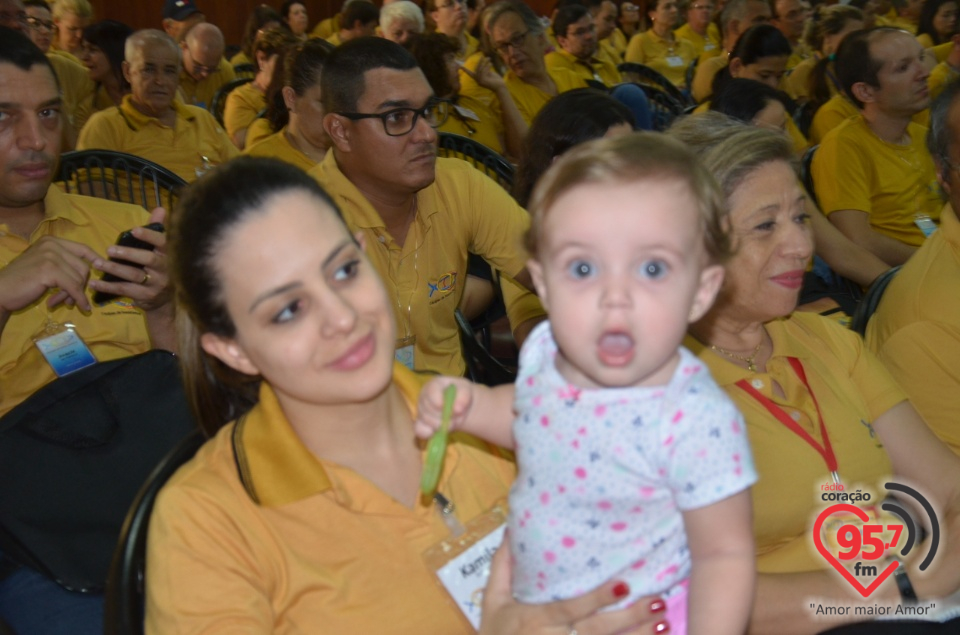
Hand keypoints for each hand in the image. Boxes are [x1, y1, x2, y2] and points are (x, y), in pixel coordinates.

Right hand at [0, 235, 99, 313]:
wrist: (0, 291)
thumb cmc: (21, 281)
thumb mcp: (43, 265)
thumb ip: (63, 264)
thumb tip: (92, 269)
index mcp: (50, 241)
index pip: (82, 248)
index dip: (95, 258)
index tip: (103, 267)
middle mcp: (51, 245)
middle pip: (83, 267)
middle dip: (80, 285)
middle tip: (68, 298)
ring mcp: (50, 257)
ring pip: (79, 279)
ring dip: (74, 294)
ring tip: (61, 301)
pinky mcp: (49, 271)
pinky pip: (74, 288)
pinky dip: (79, 299)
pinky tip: (81, 307)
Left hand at [88, 207, 171, 312]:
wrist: (166, 300)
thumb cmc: (160, 268)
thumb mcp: (161, 250)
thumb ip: (157, 229)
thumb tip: (160, 208)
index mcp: (169, 255)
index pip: (163, 243)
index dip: (150, 236)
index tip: (135, 230)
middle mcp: (165, 269)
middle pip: (149, 259)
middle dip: (129, 254)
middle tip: (109, 249)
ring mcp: (156, 284)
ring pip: (134, 275)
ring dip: (114, 269)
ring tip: (97, 264)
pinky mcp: (146, 297)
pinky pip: (125, 290)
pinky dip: (108, 287)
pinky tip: (94, 283)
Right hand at [414, 376, 476, 438]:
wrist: (458, 404)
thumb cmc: (459, 394)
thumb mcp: (466, 391)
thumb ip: (463, 397)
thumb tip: (457, 410)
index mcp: (433, 385)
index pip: (431, 392)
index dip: (438, 401)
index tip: (447, 408)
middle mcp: (423, 397)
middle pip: (428, 409)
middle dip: (445, 416)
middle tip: (457, 417)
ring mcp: (421, 411)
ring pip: (426, 421)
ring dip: (442, 425)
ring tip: (453, 423)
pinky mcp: (421, 423)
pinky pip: (420, 431)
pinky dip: (430, 433)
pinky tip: (439, 432)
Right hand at [461, 57, 505, 91]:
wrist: (501, 87)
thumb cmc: (496, 80)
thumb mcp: (489, 73)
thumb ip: (485, 69)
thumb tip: (482, 63)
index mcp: (478, 79)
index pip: (470, 74)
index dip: (465, 70)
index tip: (460, 66)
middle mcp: (478, 81)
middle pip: (476, 69)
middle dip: (480, 62)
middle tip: (483, 56)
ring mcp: (480, 82)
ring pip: (480, 70)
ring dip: (484, 63)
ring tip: (489, 59)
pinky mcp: (483, 81)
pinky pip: (483, 71)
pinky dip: (487, 66)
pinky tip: (490, 63)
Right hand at [479, 533, 669, 634]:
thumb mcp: (493, 603)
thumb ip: (503, 568)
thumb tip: (511, 530)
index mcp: (536, 620)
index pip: (571, 609)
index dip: (597, 599)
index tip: (623, 584)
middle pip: (598, 631)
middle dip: (629, 618)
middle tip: (658, 603)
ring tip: (664, 622)